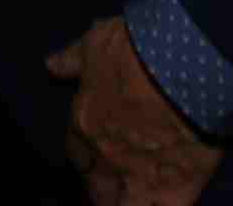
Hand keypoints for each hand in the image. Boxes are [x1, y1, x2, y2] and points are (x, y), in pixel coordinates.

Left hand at [44, 17, 224, 205]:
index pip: (76, 152)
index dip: (87, 154)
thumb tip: (50, 65)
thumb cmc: (136, 47)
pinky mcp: (174, 191)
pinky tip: (161, 204)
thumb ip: (73, 60)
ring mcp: (138, 179)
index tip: (96, 152)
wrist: (182, 64)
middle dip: (101, 185)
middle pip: (95, 186)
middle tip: (113, 181)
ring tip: (134, 197)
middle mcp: (105, 157)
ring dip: (122, 202)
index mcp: (84, 124)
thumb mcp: (96, 42)